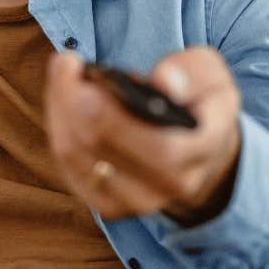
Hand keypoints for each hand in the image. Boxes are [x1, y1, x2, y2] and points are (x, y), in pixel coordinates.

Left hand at [43, 47, 242, 222]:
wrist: (199, 150)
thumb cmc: (199, 102)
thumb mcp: (210, 75)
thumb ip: (192, 72)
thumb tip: (164, 82)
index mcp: (204, 149)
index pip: (156, 144)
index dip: (110, 110)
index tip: (81, 68)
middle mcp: (172, 183)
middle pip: (101, 144)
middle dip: (72, 98)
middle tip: (65, 63)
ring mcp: (138, 200)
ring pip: (75, 154)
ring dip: (60, 109)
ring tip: (63, 75)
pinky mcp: (109, 205)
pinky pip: (67, 166)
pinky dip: (58, 128)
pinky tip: (61, 101)